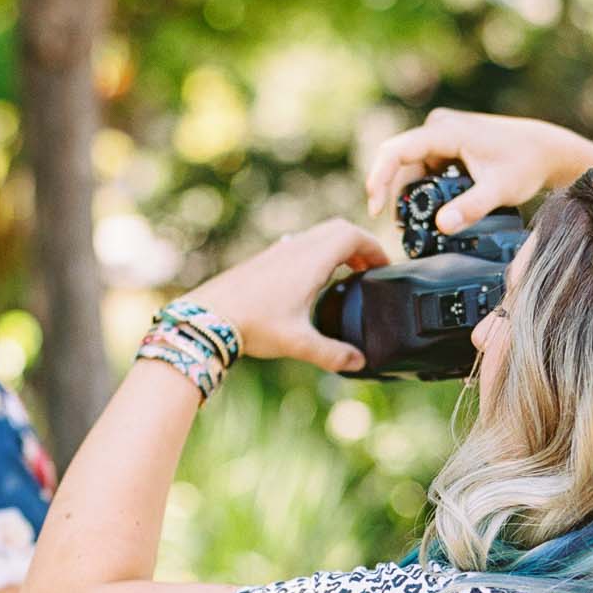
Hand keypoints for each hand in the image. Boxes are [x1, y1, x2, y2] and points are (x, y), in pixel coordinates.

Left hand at [180, 217, 389, 371]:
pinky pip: (301, 244)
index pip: (353, 235)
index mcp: (311, 259)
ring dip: (338, 248)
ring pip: (318, 235)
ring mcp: (279, 249)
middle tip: (370, 270)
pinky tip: (313, 279)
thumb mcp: (298, 343)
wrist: (208, 316)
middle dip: (360, 246)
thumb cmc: (252, 324)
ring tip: (347, 273)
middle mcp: (296, 247)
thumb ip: (332, 354)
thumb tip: (358, 362)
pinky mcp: (266, 258)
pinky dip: (318, 253)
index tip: (385, 267)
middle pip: (338, 229)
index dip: (375, 248)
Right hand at [364, 109, 592, 233]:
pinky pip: (424, 167)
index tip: (374, 207)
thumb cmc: (525, 163)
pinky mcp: (447, 144)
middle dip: (394, 194)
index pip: (397, 150)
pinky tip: (432, 210)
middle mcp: (439, 126)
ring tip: (419, 224)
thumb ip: (471, 207)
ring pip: (412, 167)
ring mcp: (442, 134)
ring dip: (411, 194)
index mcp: (446, 131)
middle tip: (401, 227)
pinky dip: (424, 189)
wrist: (545, 149)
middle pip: (400, 161)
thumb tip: (442, 226)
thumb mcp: (499, 189)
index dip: (379, 177)